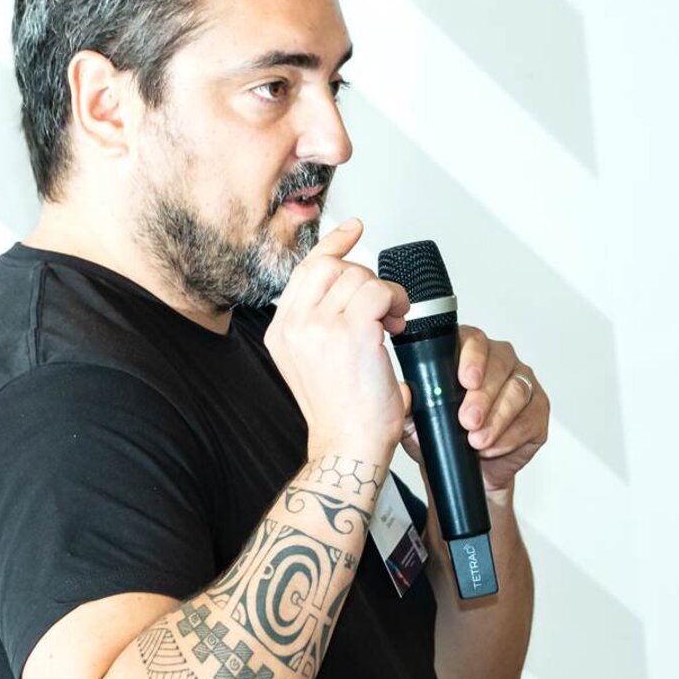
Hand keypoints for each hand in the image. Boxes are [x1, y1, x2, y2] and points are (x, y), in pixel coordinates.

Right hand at [265, 217, 411, 460]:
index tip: (354, 229)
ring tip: (392, 324)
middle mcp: (294, 324)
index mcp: (282, 331)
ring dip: (386, 294)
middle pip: (333, 266)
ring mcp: (320, 326)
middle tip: (383, 310)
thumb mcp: (317, 364)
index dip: (334, 245)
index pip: (306, 270)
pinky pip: (379, 292)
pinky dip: (396, 302)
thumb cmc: (342, 415)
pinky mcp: (351, 332)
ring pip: (360, 277)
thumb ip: (324, 326)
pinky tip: (397, 327)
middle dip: (366, 280)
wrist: (348, 449)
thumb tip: (359, 292)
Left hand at [399, 325, 547, 492]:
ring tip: (477, 441)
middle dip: (483, 395)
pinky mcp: (538, 410)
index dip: (473, 357)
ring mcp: (523, 383)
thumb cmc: (441, 435)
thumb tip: (403, 390)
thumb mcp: (415, 419)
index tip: (465, 380)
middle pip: (500, 364)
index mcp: (468, 353)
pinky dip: (511, 435)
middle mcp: (500, 361)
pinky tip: (494, 446)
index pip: (474, 340)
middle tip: (467, 420)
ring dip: (497, 418)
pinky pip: (531, 418)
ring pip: (517, 391)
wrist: (463, 470)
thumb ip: (408, 402)